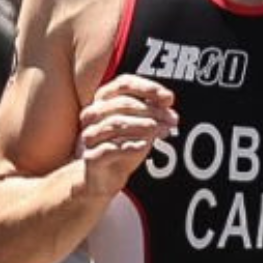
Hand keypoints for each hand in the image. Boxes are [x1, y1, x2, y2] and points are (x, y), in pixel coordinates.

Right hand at [79, 74, 176, 192]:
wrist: (102, 179)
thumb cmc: (121, 148)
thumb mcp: (140, 128)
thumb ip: (152, 113)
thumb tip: (168, 102)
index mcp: (103, 101)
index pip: (124, 84)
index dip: (147, 88)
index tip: (169, 98)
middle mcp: (92, 115)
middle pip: (122, 103)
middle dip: (152, 110)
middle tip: (172, 120)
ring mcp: (89, 135)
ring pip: (114, 124)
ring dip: (142, 126)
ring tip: (162, 130)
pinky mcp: (91, 158)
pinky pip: (109, 149)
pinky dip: (128, 146)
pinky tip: (144, 146)